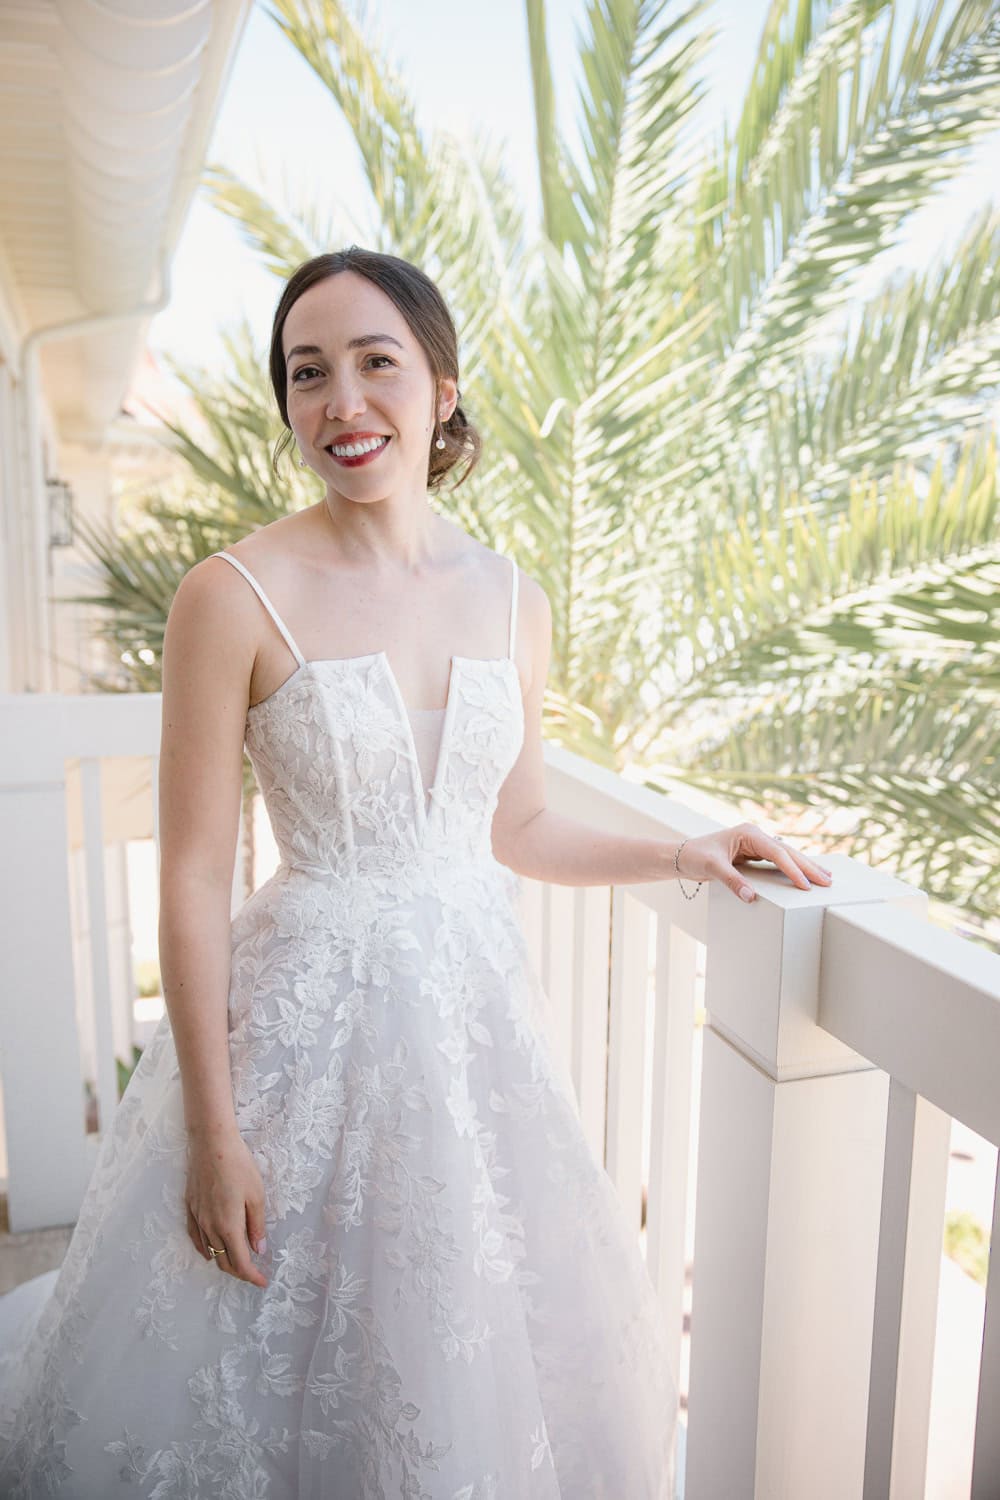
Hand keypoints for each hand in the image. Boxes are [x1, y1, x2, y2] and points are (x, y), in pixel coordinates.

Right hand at [185, 1130, 268, 1288]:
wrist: (211, 1144)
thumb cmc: (238, 1166)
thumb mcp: (256, 1195)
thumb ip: (256, 1225)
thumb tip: (258, 1250)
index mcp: (229, 1226)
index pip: (240, 1262)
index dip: (252, 1276)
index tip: (263, 1282)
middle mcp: (210, 1227)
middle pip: (223, 1261)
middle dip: (239, 1271)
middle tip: (254, 1273)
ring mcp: (197, 1218)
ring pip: (210, 1251)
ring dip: (223, 1261)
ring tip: (237, 1263)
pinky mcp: (190, 1208)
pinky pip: (196, 1238)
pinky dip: (205, 1249)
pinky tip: (210, 1252)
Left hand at [676, 823, 832, 902]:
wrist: (681, 855)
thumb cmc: (694, 856)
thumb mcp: (712, 869)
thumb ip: (733, 882)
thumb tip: (752, 897)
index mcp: (748, 833)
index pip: (777, 852)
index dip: (793, 869)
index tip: (806, 884)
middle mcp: (754, 835)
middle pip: (787, 851)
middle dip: (808, 866)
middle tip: (828, 881)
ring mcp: (755, 843)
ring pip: (786, 855)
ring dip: (804, 866)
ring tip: (825, 877)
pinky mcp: (753, 852)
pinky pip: (777, 860)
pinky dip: (792, 867)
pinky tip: (804, 875)